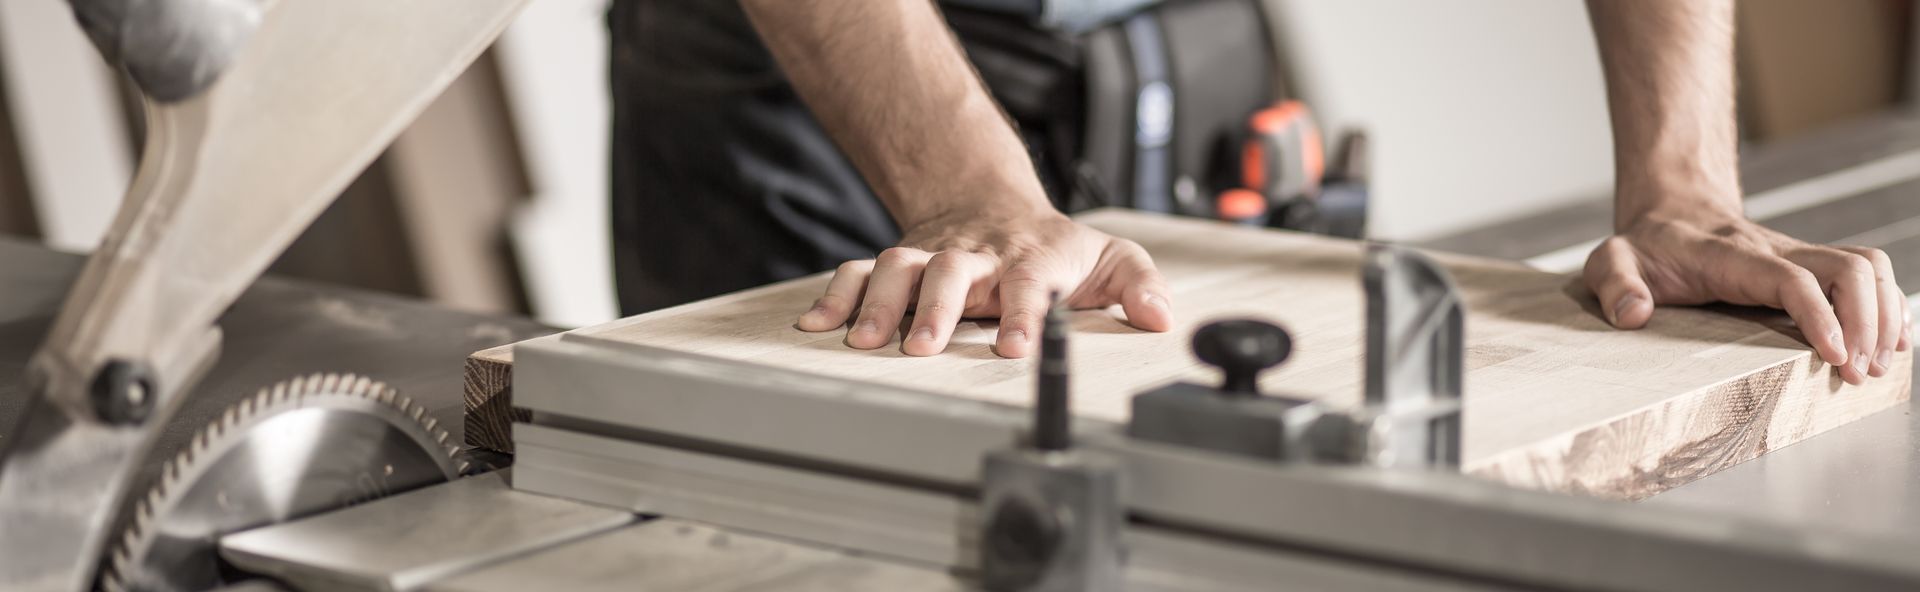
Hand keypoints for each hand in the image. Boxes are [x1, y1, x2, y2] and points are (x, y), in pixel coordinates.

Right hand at [794, 209, 1173, 357]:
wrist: (990, 202)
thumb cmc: (1053, 245)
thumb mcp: (1109, 258)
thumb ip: (1138, 284)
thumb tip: (1159, 316)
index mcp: (1031, 258)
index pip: (1030, 283)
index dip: (1024, 314)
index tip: (1014, 348)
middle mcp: (977, 255)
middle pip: (952, 271)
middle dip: (935, 308)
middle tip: (920, 347)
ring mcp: (933, 256)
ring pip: (899, 267)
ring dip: (878, 302)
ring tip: (863, 341)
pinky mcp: (899, 261)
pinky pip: (860, 271)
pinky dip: (835, 295)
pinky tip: (816, 324)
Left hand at [1584, 208, 1909, 384]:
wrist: (1672, 212)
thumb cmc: (1646, 245)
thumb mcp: (1611, 260)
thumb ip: (1613, 284)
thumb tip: (1632, 313)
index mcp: (1732, 256)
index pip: (1791, 279)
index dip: (1820, 316)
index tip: (1836, 357)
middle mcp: (1777, 250)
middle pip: (1849, 268)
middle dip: (1867, 321)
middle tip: (1860, 373)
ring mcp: (1799, 255)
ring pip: (1867, 266)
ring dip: (1885, 314)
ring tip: (1878, 366)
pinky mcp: (1812, 265)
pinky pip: (1867, 273)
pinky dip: (1888, 305)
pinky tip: (1891, 343)